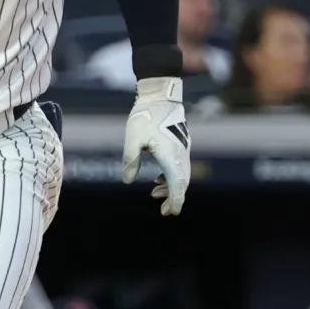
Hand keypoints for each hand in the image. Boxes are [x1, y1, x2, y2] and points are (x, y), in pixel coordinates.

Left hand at [121, 77, 189, 215]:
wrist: (160, 96)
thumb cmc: (144, 116)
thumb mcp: (132, 139)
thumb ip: (130, 161)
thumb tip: (126, 181)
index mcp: (170, 155)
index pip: (177, 184)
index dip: (176, 200)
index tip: (173, 212)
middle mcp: (180, 154)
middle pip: (182, 182)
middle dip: (174, 198)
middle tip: (164, 211)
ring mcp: (183, 148)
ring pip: (182, 174)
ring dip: (171, 187)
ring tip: (155, 194)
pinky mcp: (181, 143)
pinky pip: (180, 166)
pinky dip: (171, 176)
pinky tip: (159, 180)